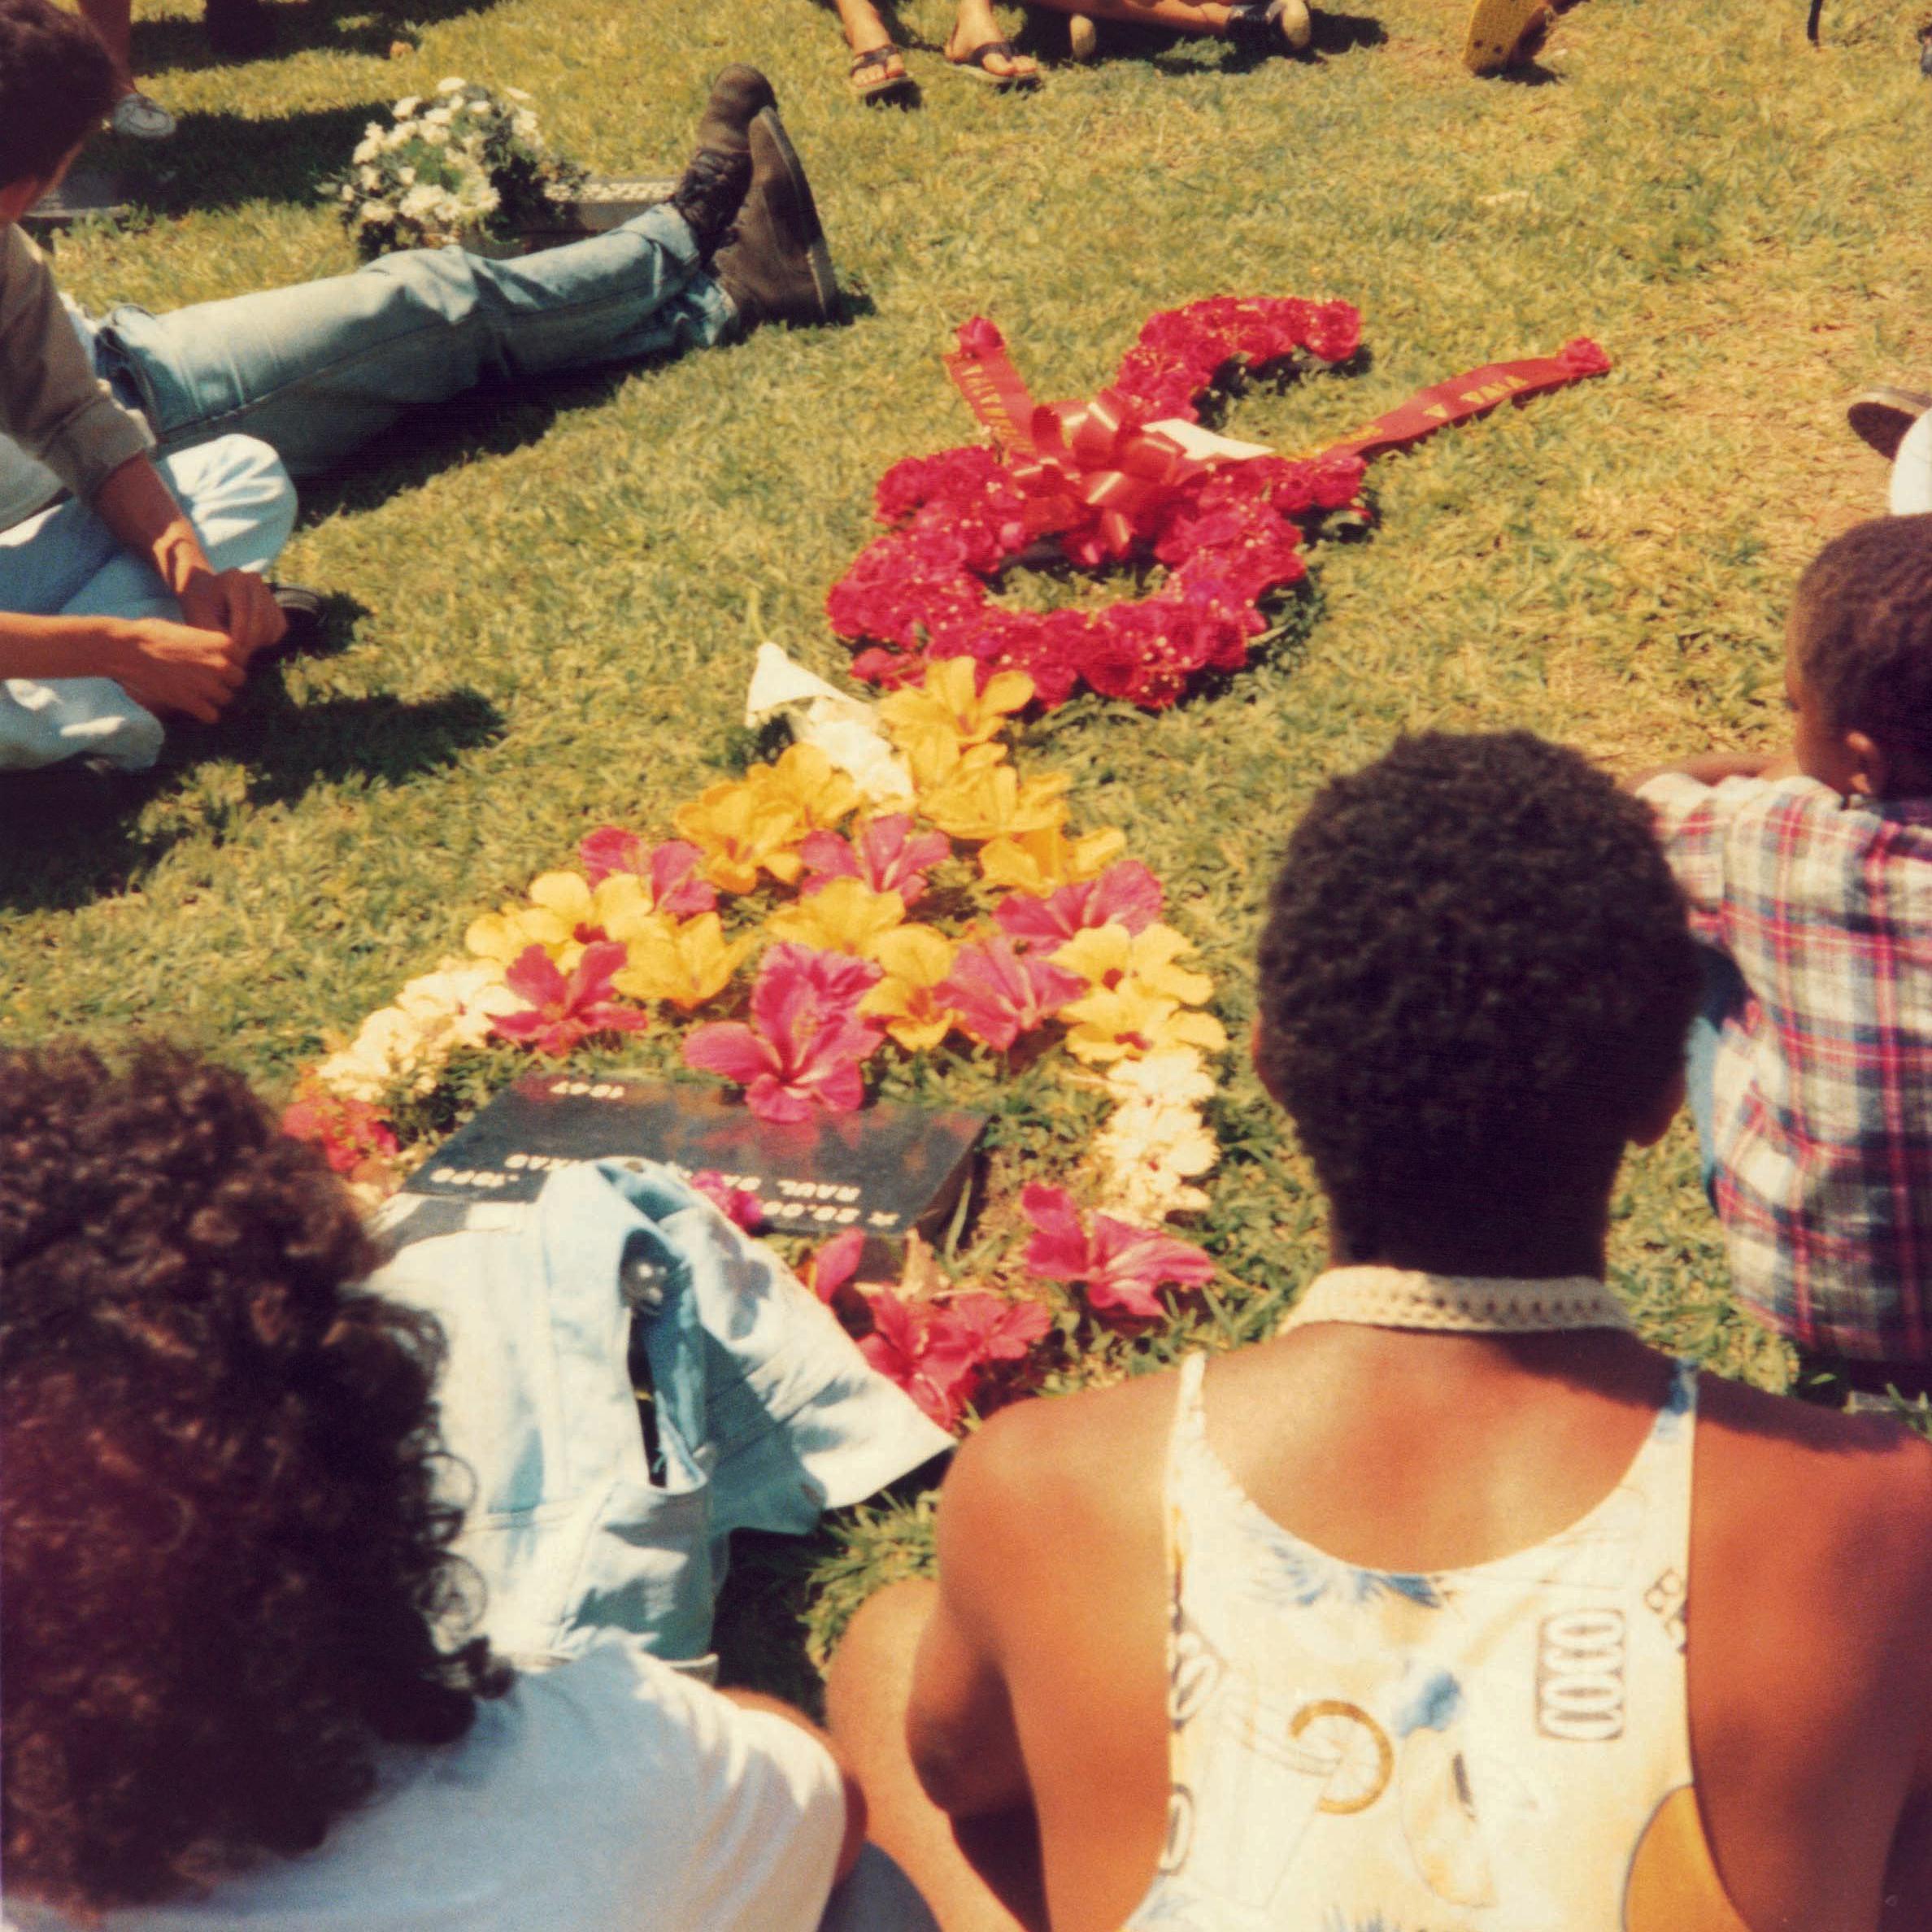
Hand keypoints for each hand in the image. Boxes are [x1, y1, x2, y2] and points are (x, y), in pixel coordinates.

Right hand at [98, 618, 251, 723]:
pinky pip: (212, 716)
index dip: (230, 662)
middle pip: (238, 680)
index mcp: (221, 643)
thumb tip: (215, 653)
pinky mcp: (192, 702)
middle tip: (209, 680)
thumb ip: (207, 644)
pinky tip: (193, 706)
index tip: (218, 665)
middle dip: (226, 681)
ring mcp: (208, 685)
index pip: (243, 659)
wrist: (127, 649)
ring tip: (199, 693)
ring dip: (215, 698)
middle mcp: (221, 664)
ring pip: (227, 699)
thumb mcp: (187, 631)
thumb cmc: (151, 634)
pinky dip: (204, 714)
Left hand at [175, 566, 285, 656]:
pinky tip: (250, 640)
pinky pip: (279, 627)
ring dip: (259, 641)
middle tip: (238, 654)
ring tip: (240, 646)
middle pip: (261, 616)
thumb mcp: (200, 619)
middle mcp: (254, 580)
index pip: (244, 609)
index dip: (240, 632)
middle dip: (251, 639)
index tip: (232, 650)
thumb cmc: (199, 608)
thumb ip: (217, 634)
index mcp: (233, 578)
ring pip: (272, 624)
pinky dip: (267, 639)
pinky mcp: (275, 605)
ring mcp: (267, 591)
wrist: (206, 596)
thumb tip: (238, 654)